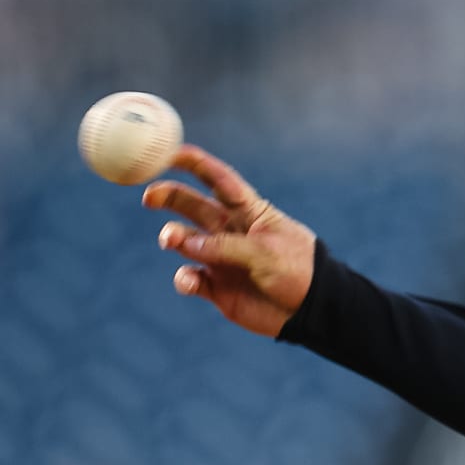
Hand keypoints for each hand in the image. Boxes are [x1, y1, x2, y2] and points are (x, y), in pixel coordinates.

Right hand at [142, 145, 316, 337]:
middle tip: (149, 197)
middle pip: (192, 205)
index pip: (218, 179)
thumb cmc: (299, 272)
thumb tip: (184, 242)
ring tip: (171, 240)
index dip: (194, 163)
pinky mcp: (217, 287)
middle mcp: (231, 231)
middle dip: (169, 196)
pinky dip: (184, 279)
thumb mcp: (266, 252)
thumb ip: (225, 246)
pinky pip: (191, 279)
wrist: (313, 312)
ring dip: (174, 237)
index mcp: (250, 211)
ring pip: (186, 240)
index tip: (166, 152)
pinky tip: (189, 281)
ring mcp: (222, 258)